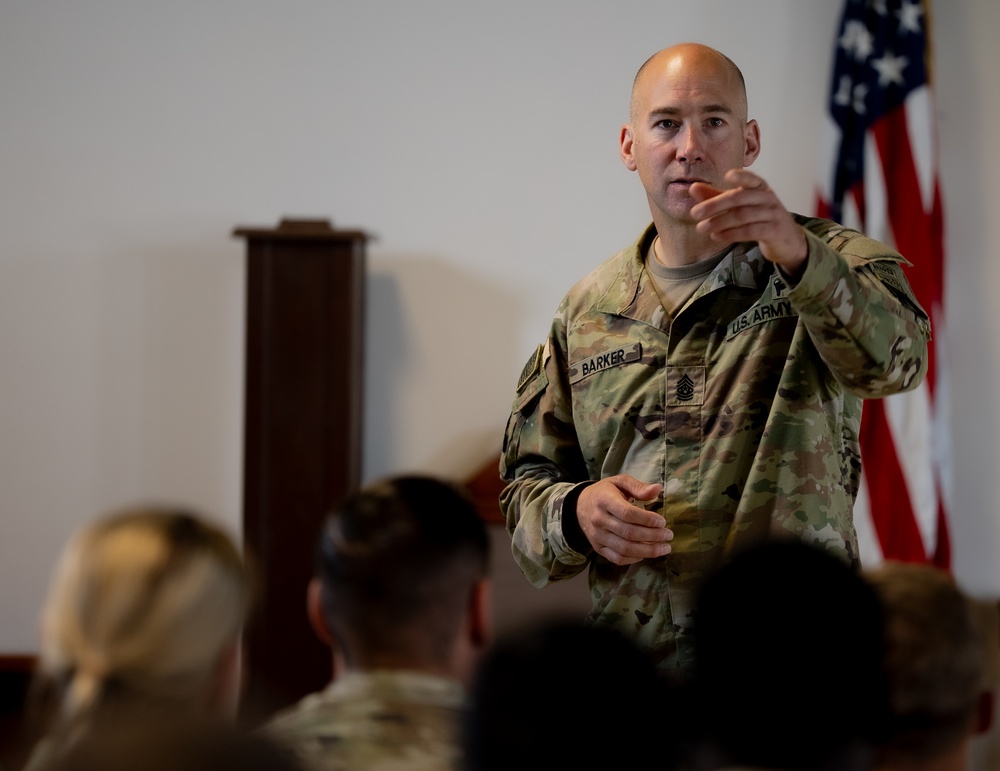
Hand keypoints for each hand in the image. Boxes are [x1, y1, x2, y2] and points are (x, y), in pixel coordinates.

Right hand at [576, 475, 671, 565]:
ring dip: (648, 551)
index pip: (627, 513)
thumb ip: (638, 486)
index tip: (662, 521)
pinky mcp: (598, 548)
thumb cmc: (605, 492)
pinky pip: (618, 558)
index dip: (647, 519)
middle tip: (668, 535)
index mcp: (604, 500)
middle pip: (628, 533)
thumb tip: (658, 489)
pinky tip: (647, 553)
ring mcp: (597, 536)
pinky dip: (635, 558)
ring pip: (624, 549)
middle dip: (653, 536)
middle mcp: (599, 520)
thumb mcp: (619, 482)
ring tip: (664, 548)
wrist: (579, 506)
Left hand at [689, 169, 807, 277]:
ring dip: (719, 222)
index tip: (726, 176)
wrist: (787, 240)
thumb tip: (693, 188)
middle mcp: (768, 197)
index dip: (741, 176)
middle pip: (740, 198)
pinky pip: (750, 231)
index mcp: (760, 187)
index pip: (751, 178)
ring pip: (743, 216)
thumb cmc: (760, 218)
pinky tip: (717, 236)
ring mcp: (773, 214)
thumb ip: (717, 197)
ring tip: (702, 228)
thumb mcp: (740, 205)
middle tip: (695, 213)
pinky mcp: (774, 231)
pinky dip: (731, 234)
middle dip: (715, 205)